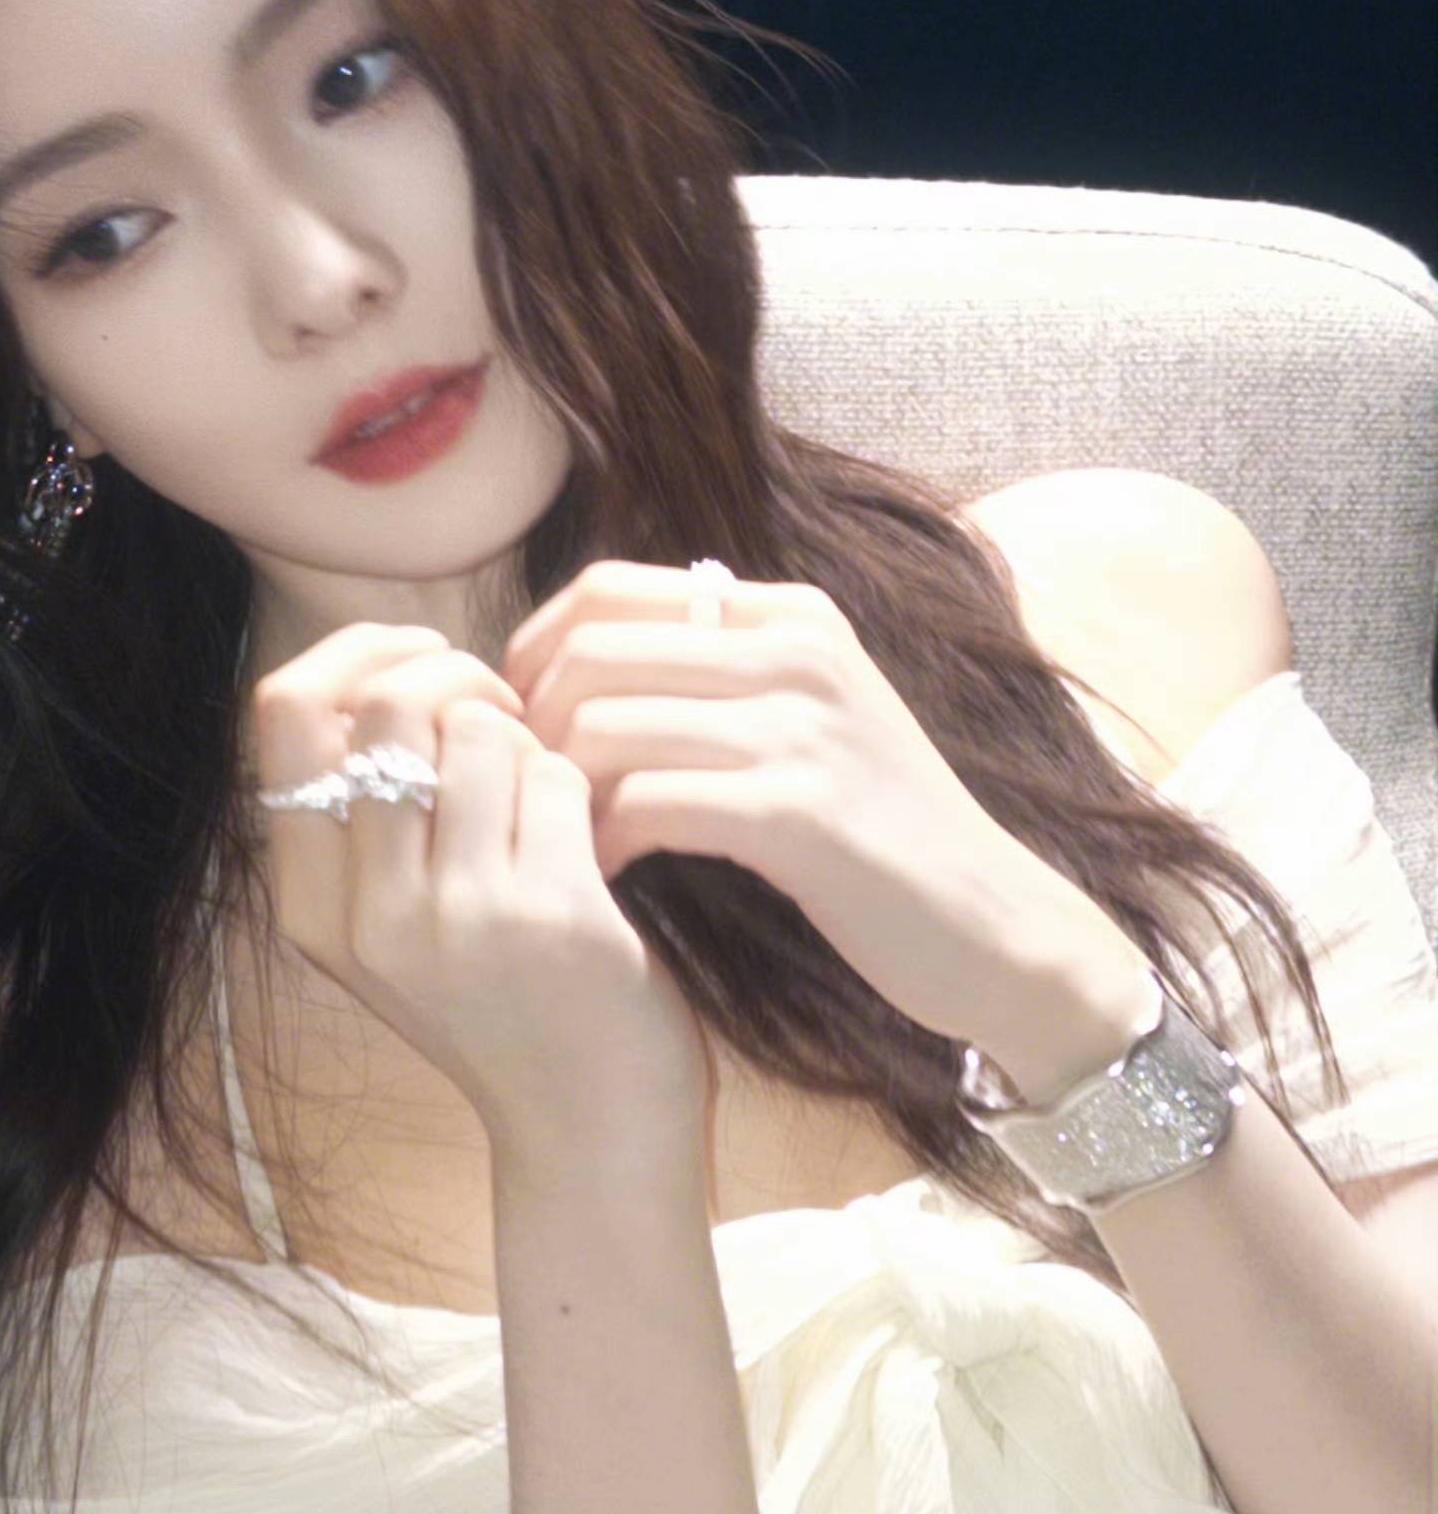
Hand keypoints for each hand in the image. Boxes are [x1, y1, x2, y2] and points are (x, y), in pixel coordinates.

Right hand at [251, 623, 712, 1160]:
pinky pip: (553, 776)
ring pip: (478, 730)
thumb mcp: (392, 929)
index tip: (417, 658)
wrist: (587, 1127)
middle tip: (503, 718)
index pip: (282, 713)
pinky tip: (586, 844)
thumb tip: (386, 666)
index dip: (354, 654)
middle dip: (457, 680)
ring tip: (543, 797)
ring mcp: (455, 915)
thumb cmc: (500, 1008)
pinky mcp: (546, 913)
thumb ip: (365, 821)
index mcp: (310, 908)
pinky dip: (577, 787)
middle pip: (386, 704)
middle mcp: (367, 913)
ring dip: (525, 740)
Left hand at [502, 559, 1114, 1056]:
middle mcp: (795, 651)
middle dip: (532, 725)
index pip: (605, 590)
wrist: (991, 923)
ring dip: (560, 789)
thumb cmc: (876, 832)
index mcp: (788, 613)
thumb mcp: (810, 716)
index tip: (520, 724)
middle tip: (530, 792)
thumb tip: (582, 660)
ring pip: (603, 723)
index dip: (533, 653)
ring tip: (564, 837)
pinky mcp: (799, 813)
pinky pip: (647, 801)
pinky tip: (611, 872)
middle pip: (590, 649)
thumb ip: (720, 674)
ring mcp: (802, 727)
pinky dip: (604, 840)